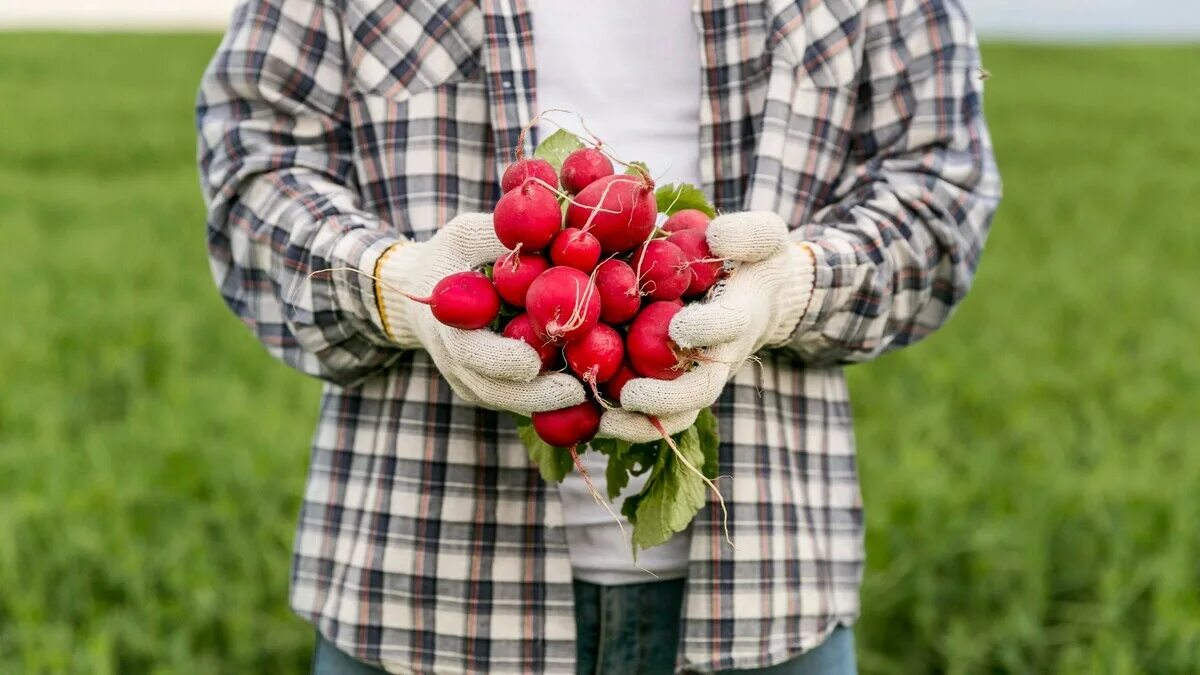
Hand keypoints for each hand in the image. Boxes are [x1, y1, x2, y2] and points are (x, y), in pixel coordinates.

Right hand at [375, 214, 584, 413]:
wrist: (422, 290)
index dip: (501, 359)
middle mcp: (457, 363)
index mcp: (448, 326)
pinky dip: (548, 400)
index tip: (533, 363)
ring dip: (549, 403)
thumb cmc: (450, 255)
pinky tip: (584, 394)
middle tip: (577, 392)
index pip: (472, 352)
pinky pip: (518, 399)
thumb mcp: (466, 235)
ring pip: (511, 402)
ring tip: (590, 397)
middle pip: (496, 390)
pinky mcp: (489, 388)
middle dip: (537, 395)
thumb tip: (550, 228)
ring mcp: (472, 381)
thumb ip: (499, 237)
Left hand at [604, 212, 815, 427]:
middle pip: (698, 390)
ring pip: (675, 413)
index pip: (727, 327)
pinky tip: (587, 420)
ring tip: (603, 424)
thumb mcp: (763, 238)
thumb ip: (748, 233)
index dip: (707, 329)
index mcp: (738, 316)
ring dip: (640, 424)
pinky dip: (625, 421)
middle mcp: (718, 356)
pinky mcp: (674, 385)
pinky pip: (653, 414)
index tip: (679, 327)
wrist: (756, 297)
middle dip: (667, 396)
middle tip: (633, 396)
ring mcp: (696, 376)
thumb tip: (715, 236)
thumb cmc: (753, 262)